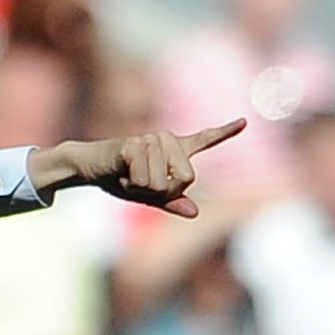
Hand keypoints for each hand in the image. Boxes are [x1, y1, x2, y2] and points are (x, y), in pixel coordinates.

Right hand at [40, 120, 246, 217]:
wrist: (89, 166)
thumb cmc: (119, 178)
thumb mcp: (146, 195)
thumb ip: (171, 202)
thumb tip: (195, 213)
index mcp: (173, 151)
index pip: (204, 140)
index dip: (225, 132)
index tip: (245, 121)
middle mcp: (166, 140)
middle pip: (186, 178)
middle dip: (165, 191)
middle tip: (141, 182)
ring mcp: (151, 139)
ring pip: (163, 182)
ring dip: (143, 188)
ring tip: (128, 175)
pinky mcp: (134, 144)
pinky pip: (146, 178)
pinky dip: (132, 184)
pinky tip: (121, 172)